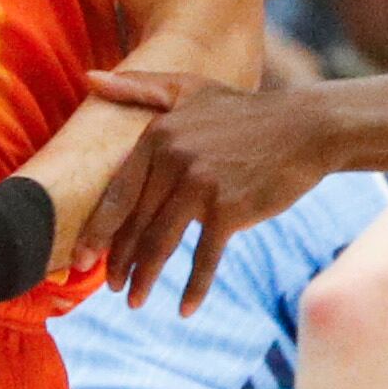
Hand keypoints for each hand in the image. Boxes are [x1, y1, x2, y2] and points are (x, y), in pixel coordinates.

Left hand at [85, 71, 334, 310]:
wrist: (305, 128)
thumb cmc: (244, 113)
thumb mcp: (190, 89)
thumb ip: (139, 86)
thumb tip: (89, 78)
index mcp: (158, 135)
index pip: (118, 193)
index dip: (98, 231)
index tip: (82, 260)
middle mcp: (173, 159)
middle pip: (136, 222)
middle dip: (120, 261)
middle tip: (113, 287)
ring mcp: (201, 185)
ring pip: (161, 242)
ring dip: (146, 278)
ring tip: (136, 301)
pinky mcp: (229, 209)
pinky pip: (204, 257)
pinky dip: (194, 287)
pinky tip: (185, 310)